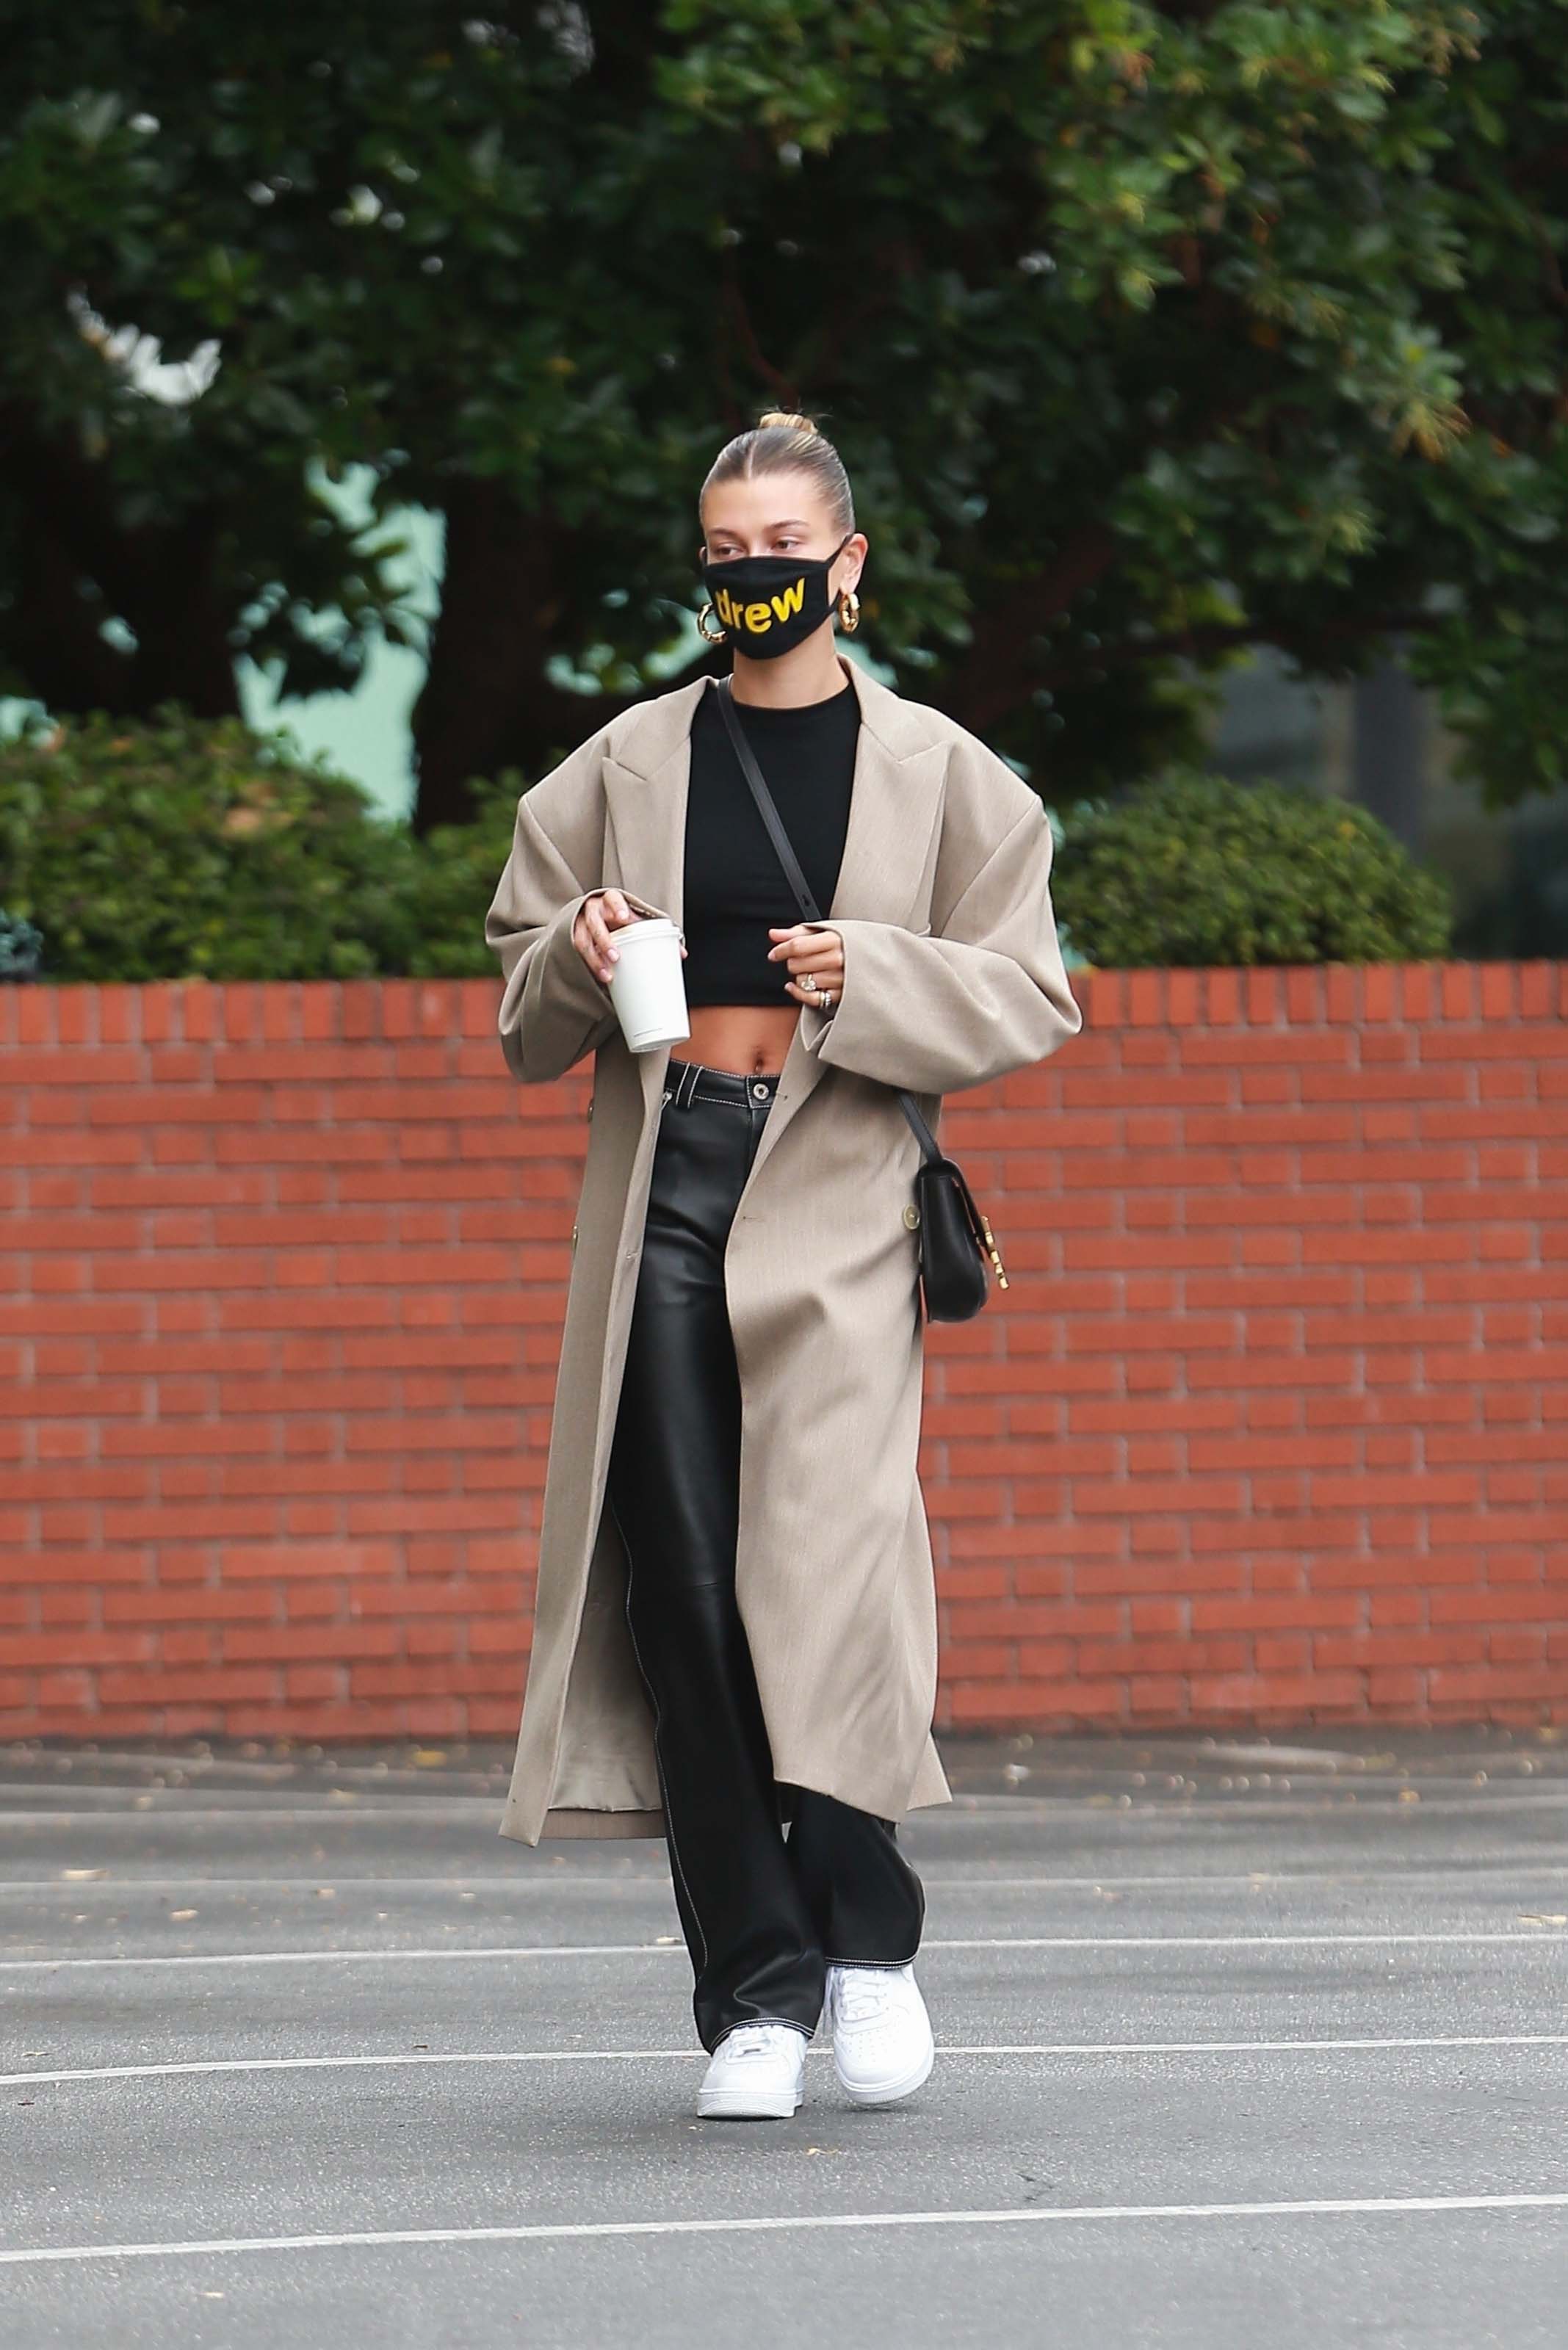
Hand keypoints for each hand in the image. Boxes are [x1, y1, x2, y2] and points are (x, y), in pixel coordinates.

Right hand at [572, 888, 686, 983]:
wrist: (595, 916)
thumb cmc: (621, 918)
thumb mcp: (635, 920)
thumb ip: (653, 931)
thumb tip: (681, 953)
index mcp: (610, 900)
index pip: (612, 899)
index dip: (617, 907)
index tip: (625, 919)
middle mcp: (593, 911)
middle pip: (595, 923)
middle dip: (604, 940)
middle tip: (616, 956)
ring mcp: (581, 925)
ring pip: (583, 941)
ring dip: (595, 959)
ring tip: (608, 974)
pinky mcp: (576, 939)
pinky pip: (580, 953)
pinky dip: (591, 965)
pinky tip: (601, 975)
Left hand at [768, 922, 843, 1007]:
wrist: (875, 959)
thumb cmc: (845, 944)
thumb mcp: (824, 932)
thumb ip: (797, 933)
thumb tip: (773, 934)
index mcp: (834, 939)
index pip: (797, 946)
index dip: (781, 950)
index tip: (774, 954)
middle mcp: (839, 959)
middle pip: (797, 964)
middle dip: (793, 962)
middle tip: (801, 960)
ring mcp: (840, 978)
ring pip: (802, 981)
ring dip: (800, 977)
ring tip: (809, 971)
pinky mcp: (841, 995)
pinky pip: (811, 998)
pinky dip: (799, 993)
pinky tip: (795, 987)